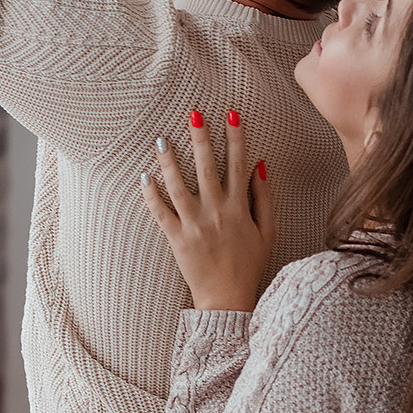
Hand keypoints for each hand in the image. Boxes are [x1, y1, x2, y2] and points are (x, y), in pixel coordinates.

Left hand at [140, 110, 272, 311]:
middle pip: (207, 168)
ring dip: (169, 161)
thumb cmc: (249, 265)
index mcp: (239, 208)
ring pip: (179, 186)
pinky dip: (151, 195)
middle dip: (201, 139)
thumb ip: (264, 198)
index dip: (235, 137)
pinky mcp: (176, 239)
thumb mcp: (268, 231)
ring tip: (161, 139)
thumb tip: (260, 165)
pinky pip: (160, 213)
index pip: (238, 164)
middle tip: (193, 114)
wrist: (227, 299)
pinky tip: (144, 176)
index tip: (231, 113)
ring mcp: (194, 225)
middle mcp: (217, 212)